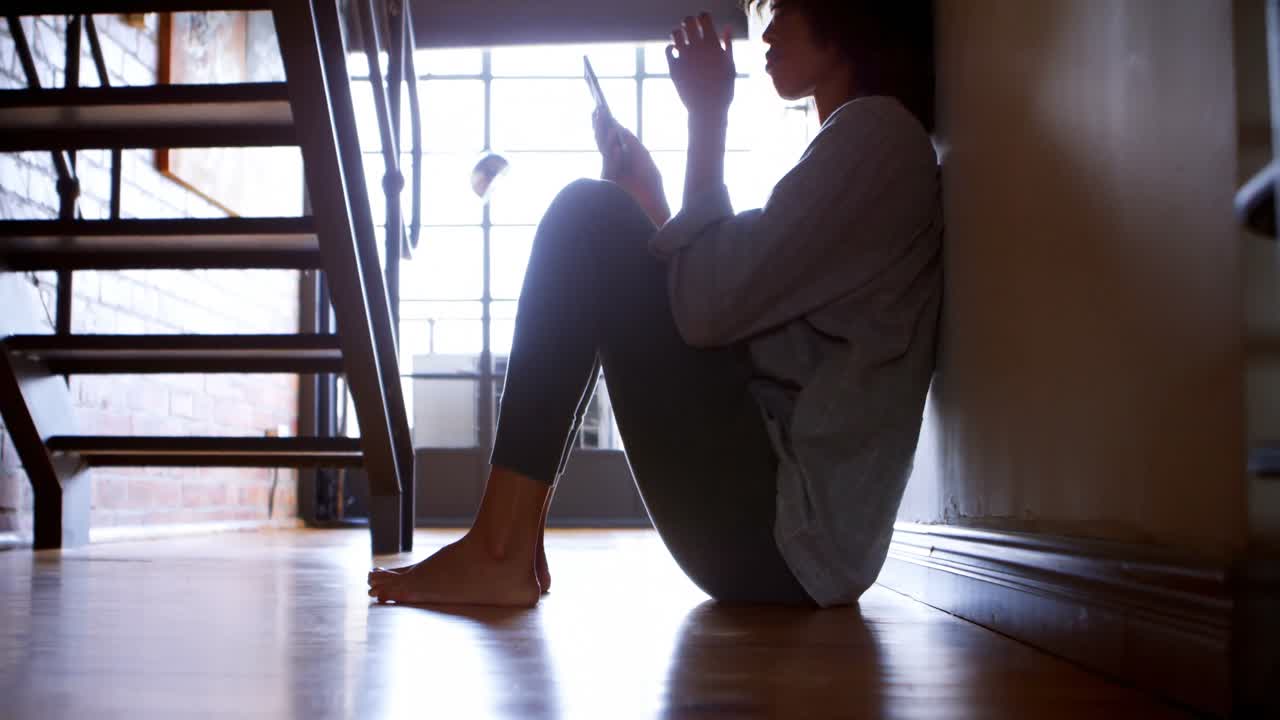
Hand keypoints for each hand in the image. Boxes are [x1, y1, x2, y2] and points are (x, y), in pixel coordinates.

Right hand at [594, 109, 670, 226]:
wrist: (653, 209)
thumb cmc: (650, 186)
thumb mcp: (644, 160)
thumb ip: (633, 145)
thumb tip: (621, 128)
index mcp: (621, 156)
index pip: (609, 137)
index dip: (604, 123)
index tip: (600, 107)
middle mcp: (613, 164)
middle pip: (603, 142)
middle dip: (600, 127)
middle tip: (597, 110)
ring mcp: (609, 174)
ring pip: (604, 153)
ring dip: (607, 139)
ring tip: (610, 126)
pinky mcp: (609, 186)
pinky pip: (610, 168)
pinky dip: (615, 158)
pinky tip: (618, 148)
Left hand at [666, 12, 734, 118]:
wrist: (707, 110)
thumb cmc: (723, 89)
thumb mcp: (730, 66)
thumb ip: (727, 44)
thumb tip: (727, 27)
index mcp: (713, 45)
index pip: (704, 17)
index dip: (703, 16)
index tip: (704, 22)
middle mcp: (697, 48)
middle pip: (688, 21)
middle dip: (689, 22)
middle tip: (691, 28)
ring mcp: (684, 57)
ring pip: (675, 32)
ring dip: (679, 33)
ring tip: (682, 40)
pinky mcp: (673, 67)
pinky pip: (667, 49)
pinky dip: (671, 48)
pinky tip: (676, 52)